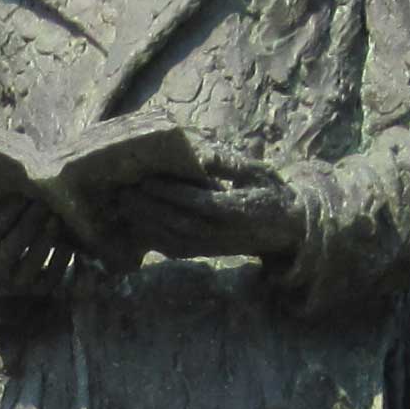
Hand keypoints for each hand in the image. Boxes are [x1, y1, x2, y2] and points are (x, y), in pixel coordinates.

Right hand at [0, 194, 85, 311]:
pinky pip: (52, 275)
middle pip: (14, 246)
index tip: (20, 197)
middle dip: (29, 222)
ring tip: (55, 216)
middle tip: (42, 201)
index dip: (6, 216)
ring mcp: (17, 286)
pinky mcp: (36, 291)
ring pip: (34, 261)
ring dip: (46, 237)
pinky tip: (67, 240)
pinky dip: (61, 258)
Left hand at [102, 159, 304, 260]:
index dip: (172, 194)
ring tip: (124, 204)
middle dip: (149, 208)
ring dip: (147, 223)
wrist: (285, 228)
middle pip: (179, 223)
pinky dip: (154, 239)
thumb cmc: (270, 193)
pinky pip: (175, 250)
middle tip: (125, 190)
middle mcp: (223, 233)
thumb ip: (229, 165)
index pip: (199, 203)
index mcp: (238, 210)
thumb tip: (201, 155)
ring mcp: (213, 247)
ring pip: (174, 239)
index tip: (148, 180)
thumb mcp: (258, 173)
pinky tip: (136, 224)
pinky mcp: (206, 253)